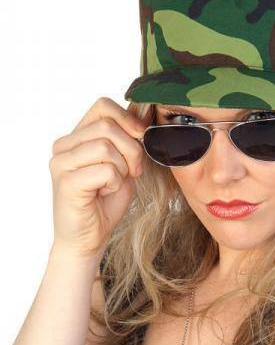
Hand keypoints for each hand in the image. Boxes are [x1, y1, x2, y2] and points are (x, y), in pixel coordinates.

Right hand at [49, 96, 146, 257]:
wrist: (89, 237)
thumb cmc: (105, 202)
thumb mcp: (123, 164)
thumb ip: (128, 140)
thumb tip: (144, 113)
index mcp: (76, 137)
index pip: (103, 106)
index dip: (128, 119)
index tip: (141, 138)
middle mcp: (63, 146)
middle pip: (107, 126)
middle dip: (131, 149)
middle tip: (134, 170)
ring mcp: (61, 163)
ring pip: (105, 147)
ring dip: (122, 168)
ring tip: (114, 184)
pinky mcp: (66, 182)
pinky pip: (105, 170)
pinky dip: (115, 183)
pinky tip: (105, 193)